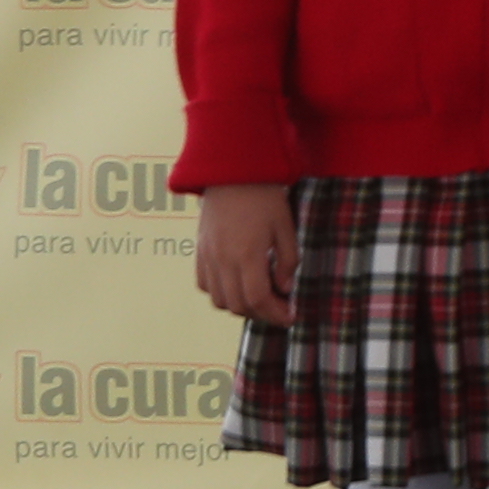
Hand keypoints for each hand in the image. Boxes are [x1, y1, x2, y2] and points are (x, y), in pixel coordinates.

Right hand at [195, 181, 300, 325]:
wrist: (232, 171)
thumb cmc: (264, 196)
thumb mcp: (285, 226)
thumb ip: (287, 260)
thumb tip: (285, 289)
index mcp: (247, 253)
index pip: (258, 299)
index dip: (275, 313)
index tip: (290, 317)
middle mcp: (223, 259)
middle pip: (238, 305)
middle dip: (261, 314)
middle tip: (279, 310)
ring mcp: (208, 256)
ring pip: (219, 300)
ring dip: (240, 306)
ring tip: (259, 299)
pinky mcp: (199, 250)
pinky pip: (204, 284)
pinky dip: (220, 293)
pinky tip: (237, 285)